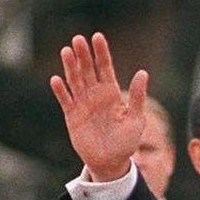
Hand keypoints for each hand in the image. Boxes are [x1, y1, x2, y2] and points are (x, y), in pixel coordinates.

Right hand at [49, 32, 147, 181]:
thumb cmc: (126, 142)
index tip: (97, 36)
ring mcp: (83, 104)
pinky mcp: (72, 116)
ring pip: (75, 81)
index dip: (101, 53)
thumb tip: (143, 73)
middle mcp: (95, 95)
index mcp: (112, 93)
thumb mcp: (137, 120)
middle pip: (88, 70)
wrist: (111, 162)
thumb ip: (138, 97)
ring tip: (67, 51)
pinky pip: (65, 100)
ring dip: (70, 67)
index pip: (105, 68)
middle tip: (78, 39)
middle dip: (83, 55)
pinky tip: (56, 79)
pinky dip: (61, 91)